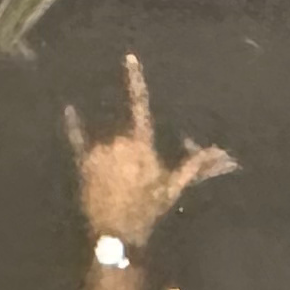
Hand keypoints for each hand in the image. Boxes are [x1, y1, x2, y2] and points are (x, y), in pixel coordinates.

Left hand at [67, 52, 234, 248]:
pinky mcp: (83, 161)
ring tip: (116, 182)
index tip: (128, 57)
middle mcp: (119, 140)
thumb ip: (193, 164)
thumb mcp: (173, 186)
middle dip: (131, 150)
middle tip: (135, 178)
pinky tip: (70, 109)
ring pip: (107, 141)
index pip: (141, 105)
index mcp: (143, 143)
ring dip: (112, 153)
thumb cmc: (149, 207)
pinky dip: (74, 124)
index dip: (135, 80)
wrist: (117, 231)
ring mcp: (99, 150)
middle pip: (125, 131)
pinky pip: (77, 138)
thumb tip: (220, 151)